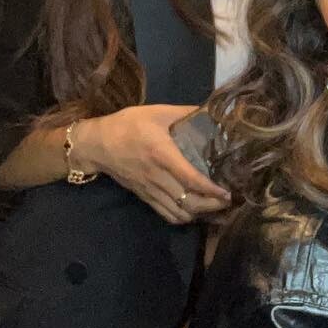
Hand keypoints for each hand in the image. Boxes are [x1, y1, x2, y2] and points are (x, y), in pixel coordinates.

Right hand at [76, 104, 231, 226]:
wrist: (97, 144)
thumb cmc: (129, 125)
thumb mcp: (158, 112)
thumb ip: (186, 112)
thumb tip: (214, 110)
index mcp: (162, 154)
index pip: (191, 178)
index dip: (212, 189)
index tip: (230, 191)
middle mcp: (157, 177)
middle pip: (189, 202)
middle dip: (212, 205)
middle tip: (229, 199)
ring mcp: (150, 190)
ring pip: (179, 213)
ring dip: (200, 213)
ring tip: (216, 205)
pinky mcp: (145, 197)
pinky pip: (167, 214)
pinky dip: (184, 216)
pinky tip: (195, 210)